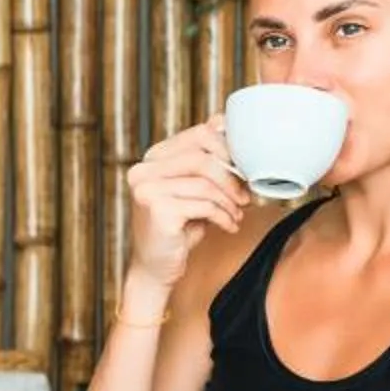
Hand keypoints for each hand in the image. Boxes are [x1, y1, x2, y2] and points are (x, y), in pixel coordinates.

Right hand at [122, 118, 247, 290]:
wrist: (156, 269)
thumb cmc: (180, 227)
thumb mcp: (194, 189)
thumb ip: (204, 159)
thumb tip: (223, 121)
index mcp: (152, 158)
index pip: (199, 134)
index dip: (229, 149)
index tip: (243, 170)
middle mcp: (144, 170)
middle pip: (203, 155)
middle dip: (232, 176)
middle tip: (245, 196)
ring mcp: (147, 190)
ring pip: (206, 182)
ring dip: (230, 201)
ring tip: (237, 214)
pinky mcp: (157, 211)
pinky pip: (204, 205)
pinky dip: (224, 216)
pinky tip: (229, 226)